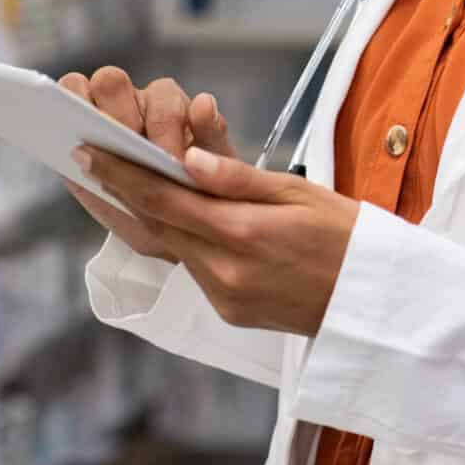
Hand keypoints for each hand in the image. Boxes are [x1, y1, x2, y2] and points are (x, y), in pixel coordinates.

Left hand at [57, 67, 359, 336]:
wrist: (377, 305)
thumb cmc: (350, 237)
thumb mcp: (301, 193)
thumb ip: (238, 178)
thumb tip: (186, 158)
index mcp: (244, 234)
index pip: (165, 199)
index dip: (121, 174)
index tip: (88, 152)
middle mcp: (226, 272)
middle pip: (157, 225)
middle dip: (121, 192)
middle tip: (90, 161)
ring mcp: (225, 298)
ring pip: (172, 247)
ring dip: (147, 216)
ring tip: (123, 183)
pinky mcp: (230, 313)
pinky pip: (193, 269)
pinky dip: (179, 240)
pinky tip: (172, 219)